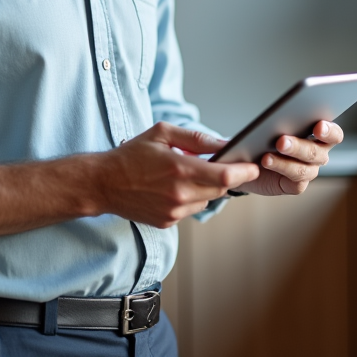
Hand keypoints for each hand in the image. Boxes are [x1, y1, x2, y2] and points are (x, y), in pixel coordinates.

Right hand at [96, 122, 258, 228]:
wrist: (103, 183)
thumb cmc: (131, 155)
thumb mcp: (162, 134)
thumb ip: (195, 138)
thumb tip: (223, 143)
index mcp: (180, 169)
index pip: (226, 175)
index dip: (245, 171)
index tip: (254, 166)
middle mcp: (180, 193)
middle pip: (221, 189)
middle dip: (227, 177)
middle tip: (224, 164)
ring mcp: (173, 211)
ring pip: (207, 199)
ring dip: (206, 187)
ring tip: (188, 174)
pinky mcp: (167, 222)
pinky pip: (191, 209)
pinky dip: (191, 198)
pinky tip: (174, 187)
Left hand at [232, 121, 343, 196]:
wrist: (250, 160)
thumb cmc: (265, 135)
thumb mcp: (271, 125)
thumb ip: (279, 121)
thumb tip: (272, 119)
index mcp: (319, 135)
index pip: (334, 134)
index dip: (330, 131)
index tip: (318, 127)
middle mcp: (318, 154)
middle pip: (317, 152)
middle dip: (298, 146)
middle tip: (281, 141)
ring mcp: (309, 170)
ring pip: (304, 168)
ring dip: (286, 161)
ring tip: (267, 156)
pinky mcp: (297, 185)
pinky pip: (294, 180)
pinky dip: (279, 169)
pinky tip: (266, 162)